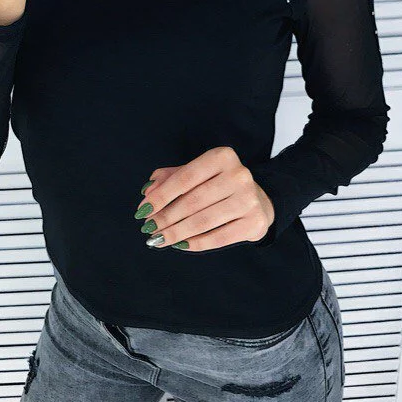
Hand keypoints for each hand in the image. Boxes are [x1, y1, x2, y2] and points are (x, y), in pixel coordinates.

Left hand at [133, 147, 275, 250]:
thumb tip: (148, 193)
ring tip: (159, 239)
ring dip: (176, 233)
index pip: (185, 178)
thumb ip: (170, 179)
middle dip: (165, 218)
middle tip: (149, 229)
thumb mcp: (197, 173)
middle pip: (192, 202)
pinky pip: (219, 237)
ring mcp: (249, 199)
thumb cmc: (219, 184)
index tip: (142, 211)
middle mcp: (238, 175)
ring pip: (203, 221)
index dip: (161, 196)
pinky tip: (180, 245)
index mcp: (222, 157)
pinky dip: (196, 243)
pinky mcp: (255, 222)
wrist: (259, 200)